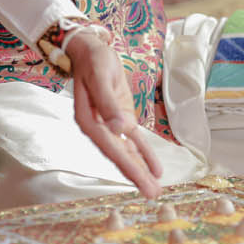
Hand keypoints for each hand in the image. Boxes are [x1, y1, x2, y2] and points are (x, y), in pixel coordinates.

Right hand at [66, 30, 162, 197]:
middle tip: (153, 194)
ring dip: (140, 168)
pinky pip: (132, 139)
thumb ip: (108, 104)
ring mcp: (109, 124)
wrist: (91, 48)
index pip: (110, 147)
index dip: (127, 165)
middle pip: (118, 154)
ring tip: (154, 188)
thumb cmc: (93, 60)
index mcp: (88, 120)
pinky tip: (154, 167)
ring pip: (126, 150)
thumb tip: (120, 129)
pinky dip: (143, 152)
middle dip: (135, 174)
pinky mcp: (120, 117)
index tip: (142, 180)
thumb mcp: (101, 77)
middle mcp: (98, 127)